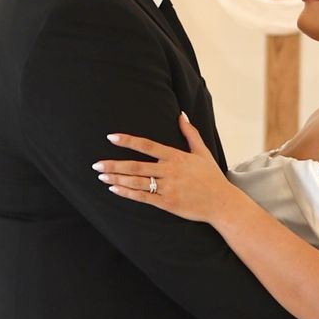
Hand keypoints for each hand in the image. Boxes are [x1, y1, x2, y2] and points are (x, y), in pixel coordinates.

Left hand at [94, 116, 232, 221]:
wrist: (221, 203)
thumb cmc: (211, 177)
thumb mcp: (202, 152)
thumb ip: (190, 133)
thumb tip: (181, 114)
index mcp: (176, 157)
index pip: (147, 145)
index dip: (128, 141)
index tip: (111, 138)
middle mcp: (170, 171)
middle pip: (136, 166)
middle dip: (114, 165)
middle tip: (96, 164)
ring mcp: (168, 188)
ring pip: (137, 182)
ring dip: (117, 179)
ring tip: (101, 175)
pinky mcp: (167, 203)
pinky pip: (143, 197)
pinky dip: (127, 193)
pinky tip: (114, 189)